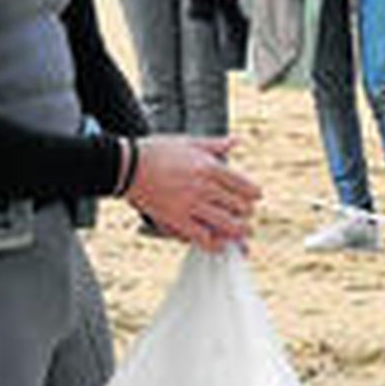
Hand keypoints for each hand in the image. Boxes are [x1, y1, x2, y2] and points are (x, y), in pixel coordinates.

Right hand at [125, 136, 261, 251]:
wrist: (128, 166)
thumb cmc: (158, 151)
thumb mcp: (190, 142)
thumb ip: (216, 145)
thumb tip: (236, 140)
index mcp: (209, 166)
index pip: (242, 184)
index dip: (253, 193)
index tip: (256, 196)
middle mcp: (204, 187)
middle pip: (238, 206)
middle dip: (246, 212)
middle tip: (248, 215)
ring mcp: (190, 205)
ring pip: (225, 224)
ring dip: (238, 231)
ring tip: (244, 233)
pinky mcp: (176, 220)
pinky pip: (202, 237)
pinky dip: (214, 243)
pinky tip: (220, 245)